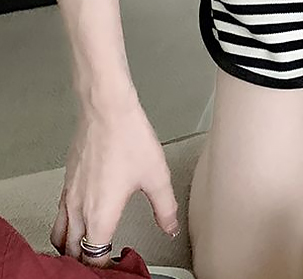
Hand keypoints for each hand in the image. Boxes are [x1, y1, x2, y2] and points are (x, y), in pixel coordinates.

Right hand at [50, 89, 179, 266]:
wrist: (107, 111)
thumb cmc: (129, 138)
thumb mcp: (157, 176)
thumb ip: (164, 207)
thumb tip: (170, 226)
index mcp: (101, 214)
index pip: (94, 256)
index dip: (105, 265)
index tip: (116, 265)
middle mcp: (80, 209)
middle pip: (73, 250)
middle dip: (85, 260)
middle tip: (102, 260)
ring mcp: (70, 195)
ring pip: (61, 235)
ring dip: (71, 246)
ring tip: (86, 249)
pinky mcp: (68, 181)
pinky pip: (60, 214)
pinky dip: (66, 227)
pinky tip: (80, 219)